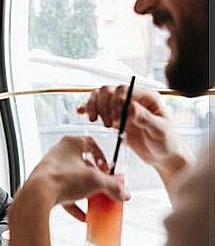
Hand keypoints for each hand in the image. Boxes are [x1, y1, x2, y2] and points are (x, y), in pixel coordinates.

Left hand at [2, 135, 128, 245]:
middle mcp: (59, 153)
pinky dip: (74, 205)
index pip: (91, 143)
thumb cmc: (62, 178)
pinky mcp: (46, 184)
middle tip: (104, 188)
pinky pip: (64, 193)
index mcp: (70, 143)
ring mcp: (51, 169)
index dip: (102, 156)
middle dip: (95, 178)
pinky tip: (83, 217)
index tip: (109, 169)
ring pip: (73, 180)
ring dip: (85, 192)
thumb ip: (113, 187)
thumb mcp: (95, 181)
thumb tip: (125, 193)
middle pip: (83, 164)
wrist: (37, 194)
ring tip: (96, 203)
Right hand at [77, 86, 194, 192]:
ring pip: (100, 96)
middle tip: (108, 124)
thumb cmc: (165, 142)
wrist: (161, 155)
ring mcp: (121, 107)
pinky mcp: (113, 116)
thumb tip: (130, 106)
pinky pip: (97, 107)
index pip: (124, 90)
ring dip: (94, 106)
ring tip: (95, 120)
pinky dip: (87, 108)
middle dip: (103, 105)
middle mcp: (131, 98)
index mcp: (146, 97)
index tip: (117, 118)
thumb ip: (145, 118)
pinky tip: (81, 112)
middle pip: (108, 91)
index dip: (116, 101)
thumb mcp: (159, 131)